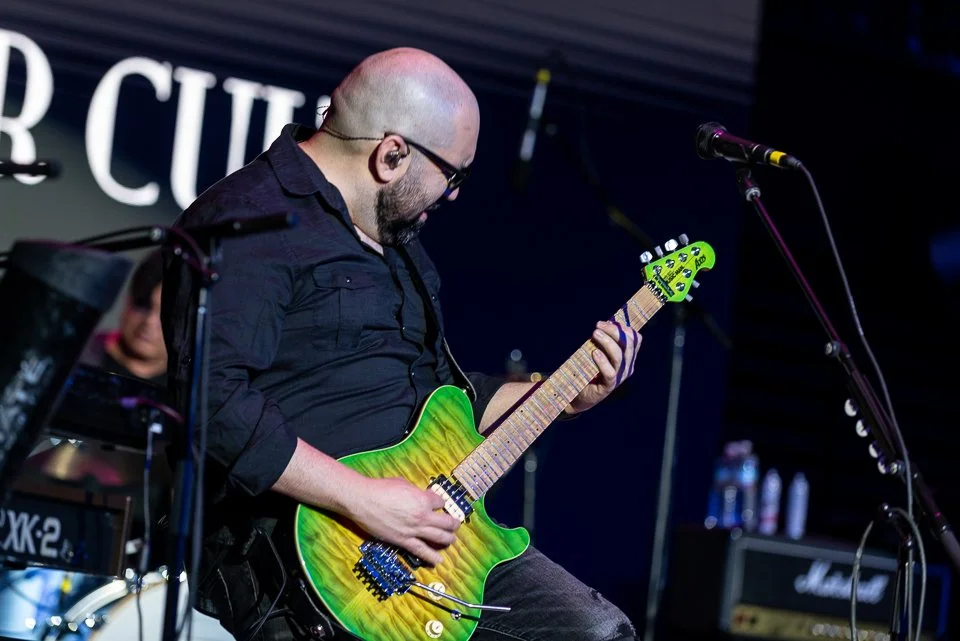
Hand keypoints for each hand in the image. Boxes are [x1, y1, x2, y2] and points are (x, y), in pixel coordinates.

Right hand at [345, 476, 459, 565]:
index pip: (440, 502)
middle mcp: (423, 516)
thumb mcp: (404, 484)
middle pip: (446, 522)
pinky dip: (431, 556)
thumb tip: (420, 496)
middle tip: (455, 524)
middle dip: (453, 524)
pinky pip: (421, 550)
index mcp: (423, 499)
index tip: (438, 503)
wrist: (363, 501)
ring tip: (452, 540)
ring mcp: (414, 530)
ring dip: (448, 539)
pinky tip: (439, 561)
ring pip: (439, 537)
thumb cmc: (381, 488)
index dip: (440, 502)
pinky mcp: (403, 540)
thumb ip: (416, 492)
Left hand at [569, 320, 641, 413]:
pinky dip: (602, 361)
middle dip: (614, 331)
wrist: (580, 394)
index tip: (607, 321)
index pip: (636, 339)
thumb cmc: (589, 369)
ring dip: (607, 342)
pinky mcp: (609, 386)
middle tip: (598, 325)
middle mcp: (628, 367)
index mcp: (629, 357)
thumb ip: (603, 340)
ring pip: (620, 357)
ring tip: (595, 333)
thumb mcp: (599, 351)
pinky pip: (610, 372)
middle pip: (628, 345)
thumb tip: (603, 323)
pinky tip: (594, 353)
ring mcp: (620, 377)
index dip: (624, 328)